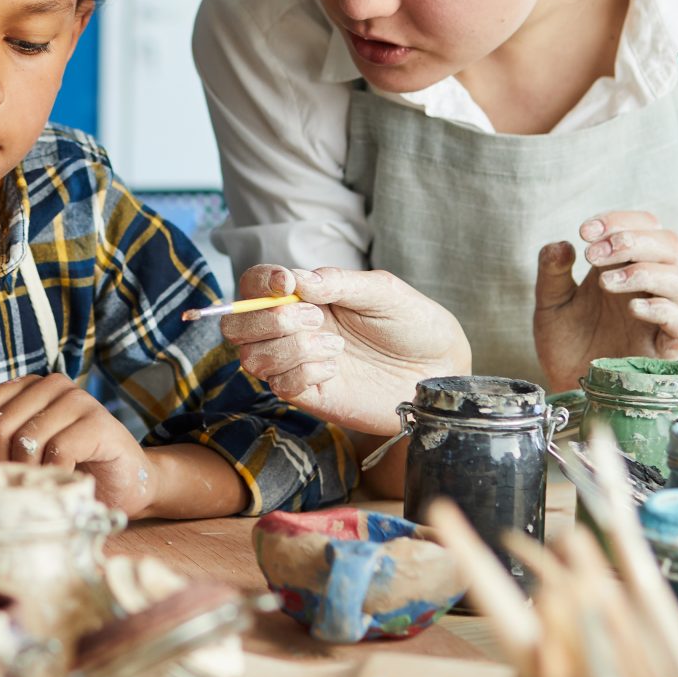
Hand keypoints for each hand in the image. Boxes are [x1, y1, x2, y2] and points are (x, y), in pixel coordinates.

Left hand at [0, 374, 153, 514]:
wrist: (125, 486)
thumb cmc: (65, 473)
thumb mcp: (14, 463)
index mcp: (23, 388)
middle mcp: (49, 385)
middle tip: (11, 492)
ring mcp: (76, 399)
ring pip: (25, 439)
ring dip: (26, 476)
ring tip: (38, 490)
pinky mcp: (97, 421)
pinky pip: (57, 450)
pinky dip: (53, 476)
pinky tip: (62, 485)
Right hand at [220, 264, 469, 434]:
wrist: (440, 369)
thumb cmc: (414, 324)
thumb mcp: (382, 291)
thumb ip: (338, 282)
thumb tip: (296, 280)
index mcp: (305, 297)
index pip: (254, 285)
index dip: (258, 283)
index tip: (286, 284)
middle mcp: (294, 330)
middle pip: (237, 326)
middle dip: (266, 320)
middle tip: (314, 317)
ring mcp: (300, 365)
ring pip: (252, 358)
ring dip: (290, 348)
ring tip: (335, 345)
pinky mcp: (313, 396)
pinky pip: (281, 386)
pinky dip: (304, 373)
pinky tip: (335, 367)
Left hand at [531, 210, 677, 391]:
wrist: (567, 386)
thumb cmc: (565, 343)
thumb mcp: (549, 303)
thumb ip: (551, 272)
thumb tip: (562, 244)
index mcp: (623, 267)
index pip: (643, 226)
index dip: (619, 221)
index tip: (585, 231)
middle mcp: (647, 286)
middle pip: (670, 244)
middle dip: (633, 240)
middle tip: (594, 255)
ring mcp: (660, 316)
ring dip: (646, 271)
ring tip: (606, 283)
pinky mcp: (665, 348)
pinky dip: (662, 310)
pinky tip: (632, 308)